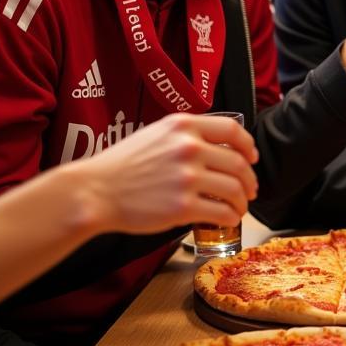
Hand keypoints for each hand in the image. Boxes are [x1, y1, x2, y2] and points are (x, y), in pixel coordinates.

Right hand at [74, 113, 258, 233]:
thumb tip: (217, 147)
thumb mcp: (155, 134)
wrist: (94, 191)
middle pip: (238, 164)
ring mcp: (187, 177)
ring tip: (239, 208)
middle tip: (250, 190)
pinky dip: (230, 218)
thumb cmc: (121, 165)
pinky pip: (221, 212)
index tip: (251, 157)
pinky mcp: (182, 206)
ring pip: (234, 190)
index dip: (248, 146)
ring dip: (242, 202)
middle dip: (249, 180)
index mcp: (183, 126)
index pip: (232, 130)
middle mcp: (189, 147)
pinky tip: (227, 220)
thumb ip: (186, 135)